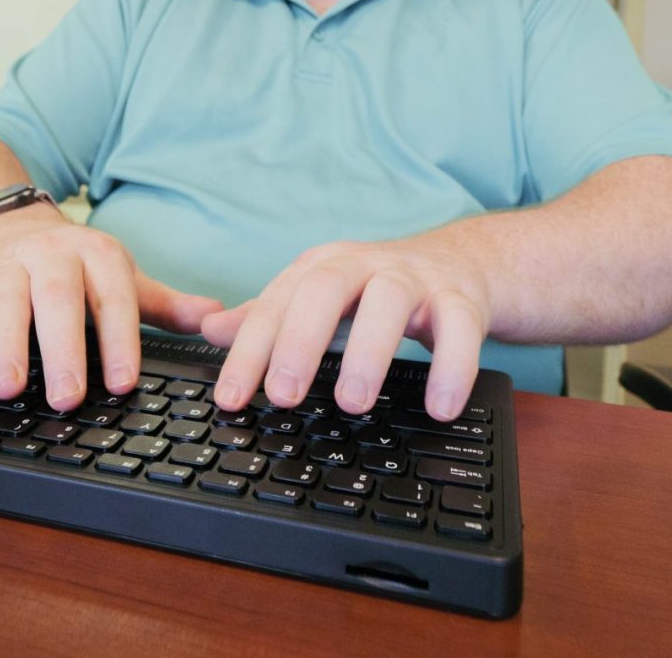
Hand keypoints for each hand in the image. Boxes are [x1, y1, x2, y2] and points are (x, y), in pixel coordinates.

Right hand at [0, 208, 222, 410]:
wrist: (17, 220)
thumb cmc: (78, 266)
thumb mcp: (122, 279)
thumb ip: (165, 305)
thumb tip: (220, 320)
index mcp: (101, 257)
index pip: (114, 300)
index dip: (120, 341)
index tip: (122, 382)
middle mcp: (56, 256)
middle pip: (59, 302)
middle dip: (62, 350)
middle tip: (66, 398)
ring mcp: (12, 265)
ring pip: (8, 302)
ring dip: (4, 344)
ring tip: (5, 387)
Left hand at [199, 238, 491, 421]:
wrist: (461, 262)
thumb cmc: (374, 290)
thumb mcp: (316, 299)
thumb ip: (267, 317)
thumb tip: (209, 330)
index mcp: (320, 268)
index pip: (274, 306)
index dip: (248, 352)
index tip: (230, 399)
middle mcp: (364, 266)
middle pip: (324, 288)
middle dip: (299, 342)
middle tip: (284, 396)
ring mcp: (414, 279)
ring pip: (389, 302)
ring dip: (368, 352)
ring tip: (352, 404)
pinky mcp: (461, 299)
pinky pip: (459, 326)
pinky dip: (452, 366)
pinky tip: (439, 408)